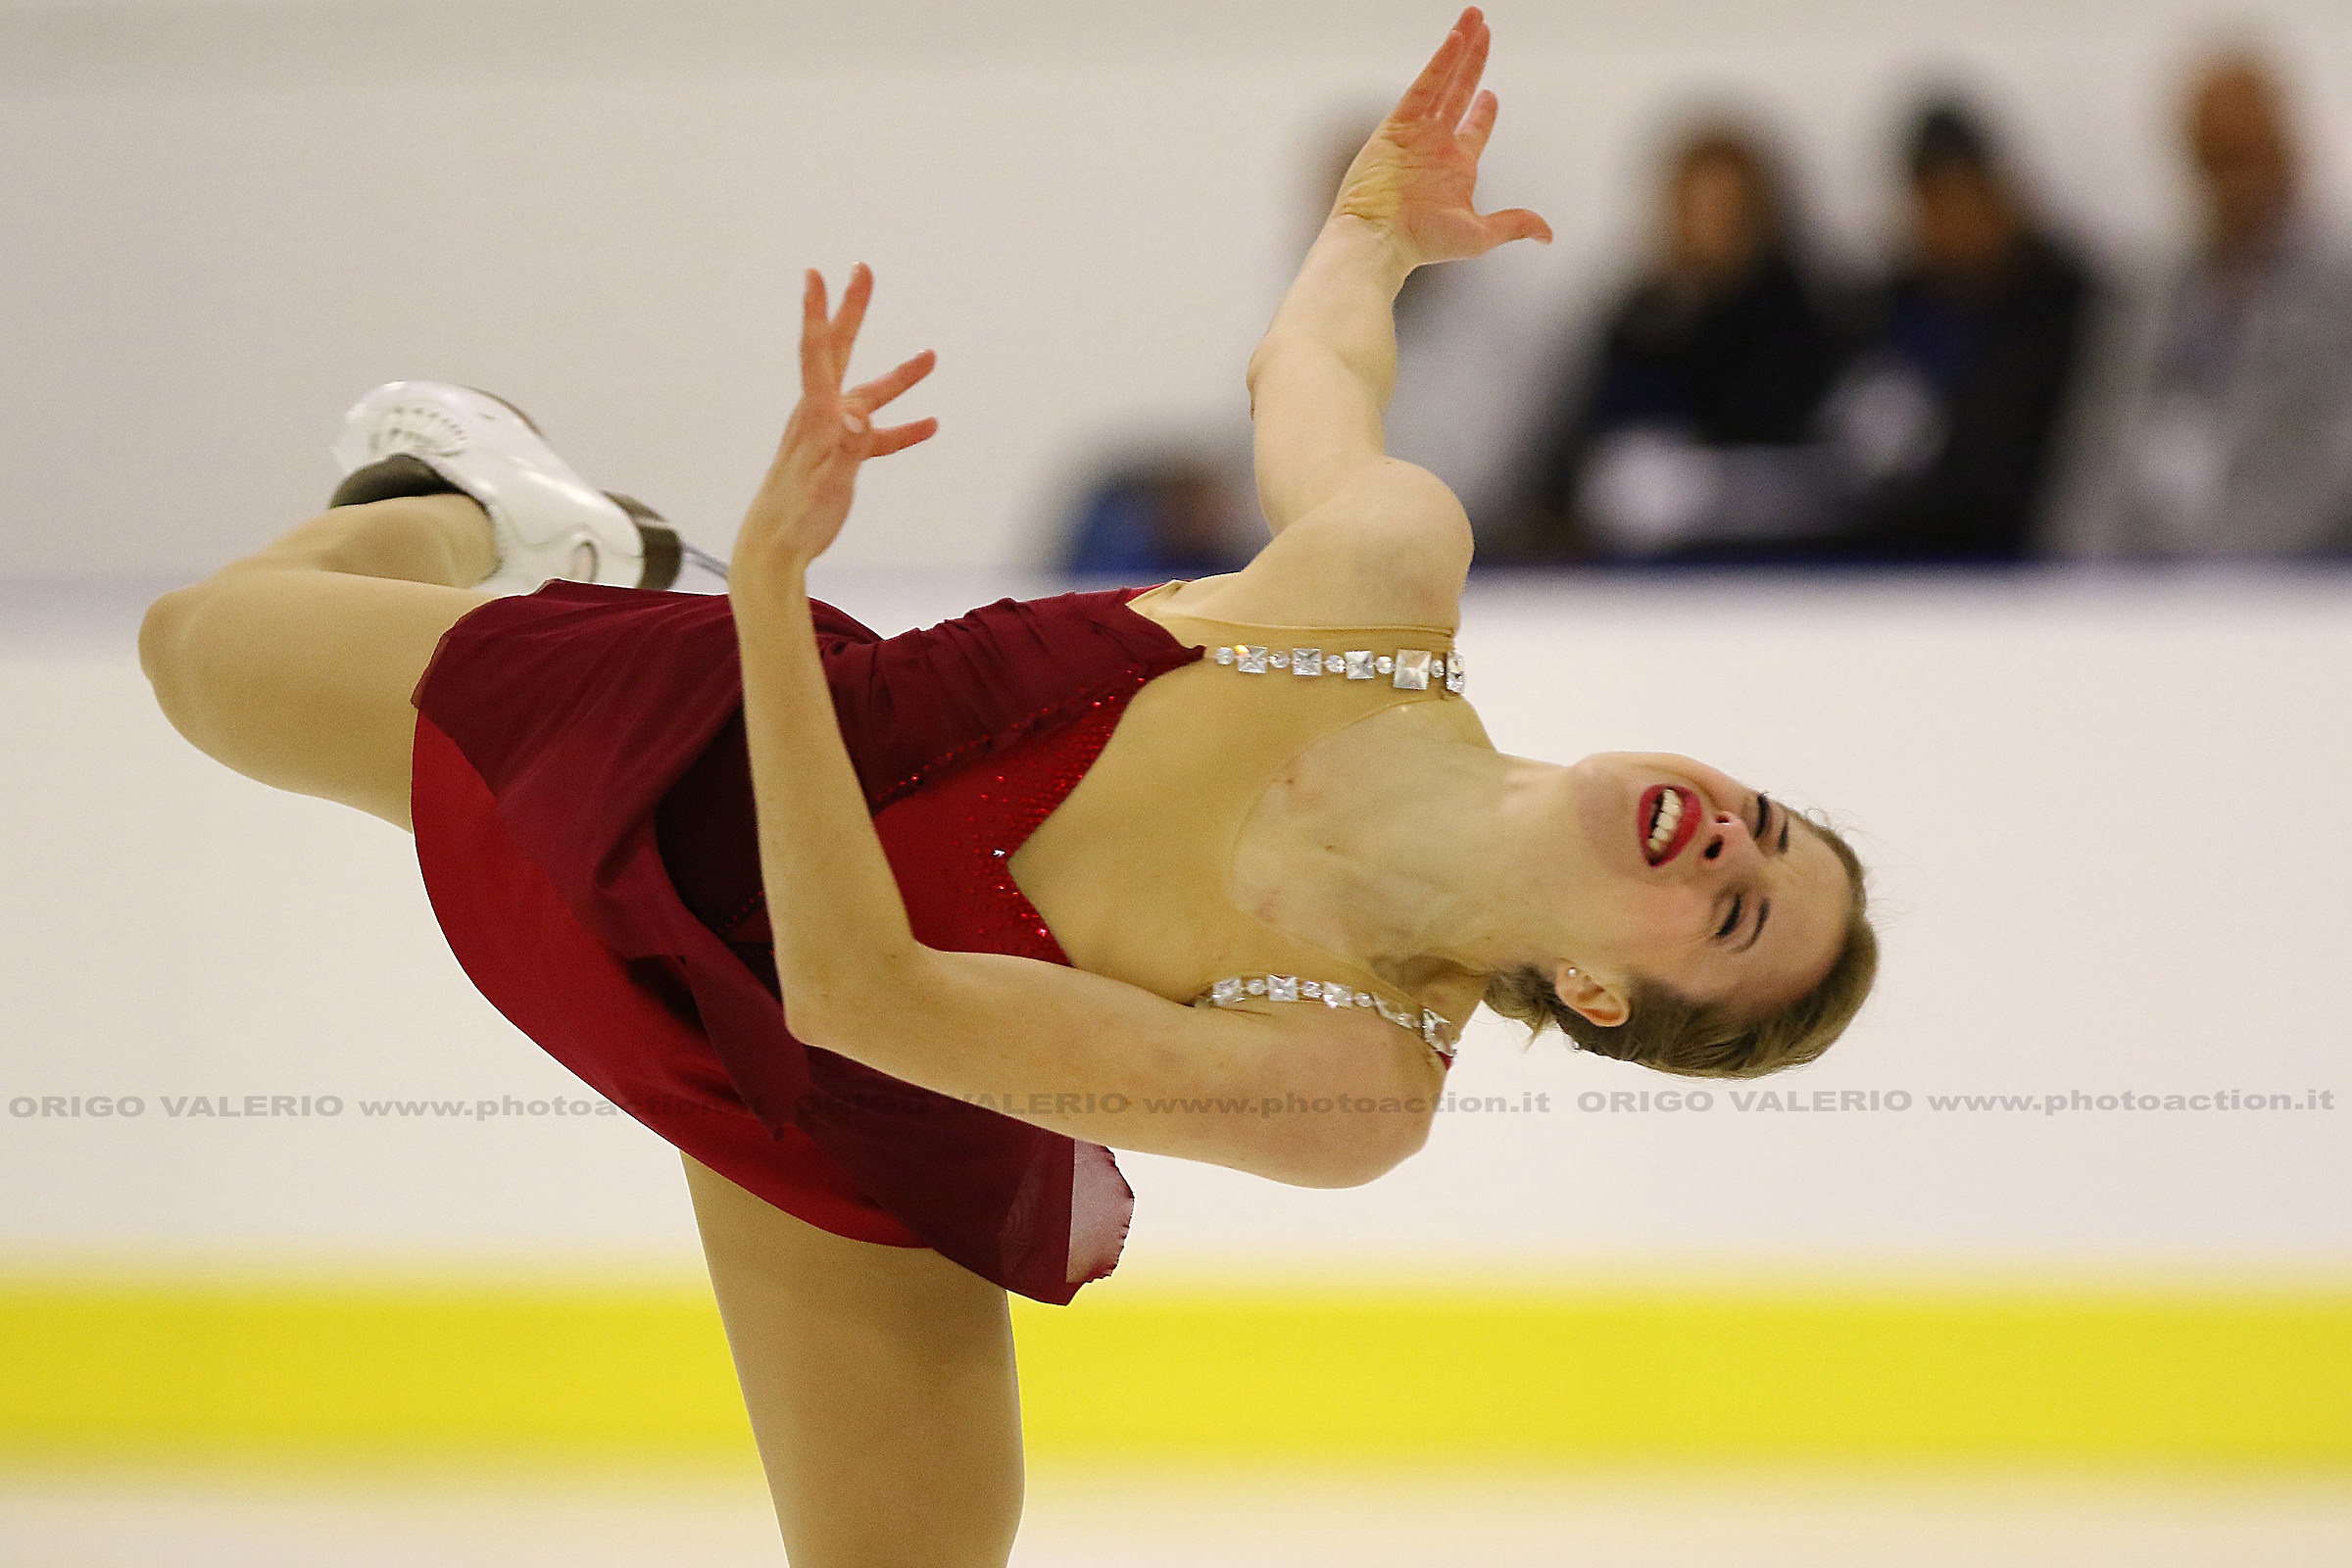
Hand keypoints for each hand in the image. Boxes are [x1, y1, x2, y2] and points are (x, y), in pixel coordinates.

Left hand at [735, 264, 937, 572]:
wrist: (771, 549)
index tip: (816, 273)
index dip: (817, 311)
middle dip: (852, 312)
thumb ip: (846, 450)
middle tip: (863, 270)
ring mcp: (832, 436)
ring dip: (900, 377)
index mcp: (815, 416)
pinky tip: (930, 424)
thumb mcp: (827, 486)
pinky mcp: (842, 460)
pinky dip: (903, 429)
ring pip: (869, 395)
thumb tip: (859, 415)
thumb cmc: (796, 519)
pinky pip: (878, 438)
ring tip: (932, 356)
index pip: (815, 352)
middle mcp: (820, 416)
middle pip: (837, 352)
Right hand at [1330, 6, 1551, 266]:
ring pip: (1444, 80)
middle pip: (1460, 91)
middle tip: (1484, 31)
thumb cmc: (1422, 243)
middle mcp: (1435, 145)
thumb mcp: (1481, 235)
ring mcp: (1417, 132)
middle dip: (1474, 61)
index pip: (1474, 128)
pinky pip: (1424, 85)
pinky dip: (1440, 61)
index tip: (1491, 95)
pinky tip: (1456, 38)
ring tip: (1475, 17)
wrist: (1380, 240)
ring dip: (1461, 49)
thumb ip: (1514, 224)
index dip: (1485, 110)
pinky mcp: (1398, 124)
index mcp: (1454, 168)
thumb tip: (1547, 235)